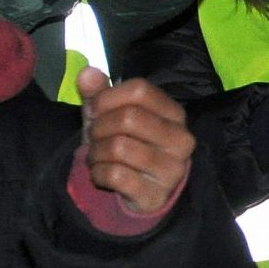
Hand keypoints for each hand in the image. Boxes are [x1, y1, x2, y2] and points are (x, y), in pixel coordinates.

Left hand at [78, 69, 194, 215]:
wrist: (136, 191)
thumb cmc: (124, 143)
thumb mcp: (110, 115)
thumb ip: (99, 93)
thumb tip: (87, 73)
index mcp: (174, 114)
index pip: (140, 90)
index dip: (108, 97)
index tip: (95, 110)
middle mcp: (181, 140)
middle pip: (129, 118)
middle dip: (99, 127)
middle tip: (94, 137)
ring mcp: (172, 169)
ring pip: (119, 147)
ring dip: (96, 152)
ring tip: (97, 157)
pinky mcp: (156, 195)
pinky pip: (116, 175)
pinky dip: (98, 174)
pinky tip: (101, 175)